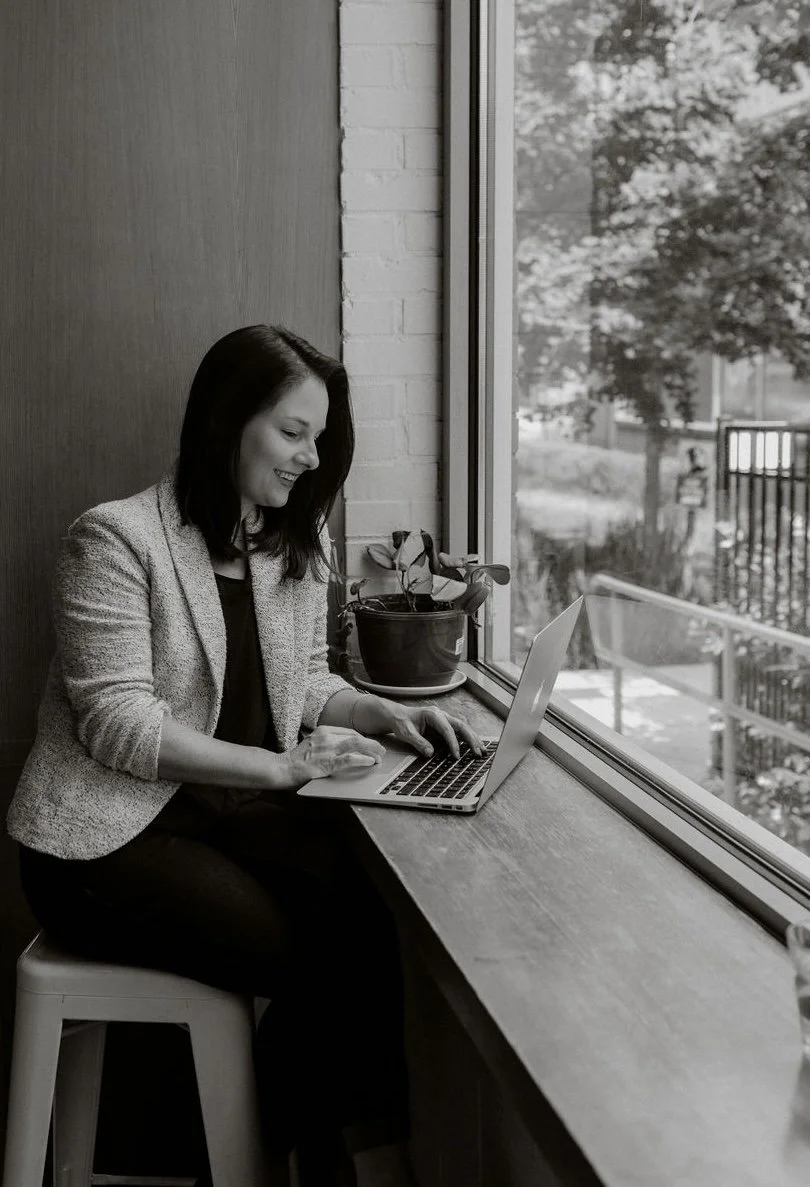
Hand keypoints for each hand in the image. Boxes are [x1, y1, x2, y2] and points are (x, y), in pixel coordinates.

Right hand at [281, 726, 385, 786]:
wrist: (284, 768)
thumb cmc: (298, 758)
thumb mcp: (313, 743)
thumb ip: (328, 742)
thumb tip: (347, 746)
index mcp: (324, 730)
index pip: (350, 732)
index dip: (364, 739)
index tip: (371, 744)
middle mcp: (327, 737)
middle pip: (356, 737)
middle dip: (371, 744)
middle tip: (381, 750)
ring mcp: (327, 750)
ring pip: (356, 745)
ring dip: (371, 750)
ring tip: (380, 756)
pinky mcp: (327, 763)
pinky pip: (349, 759)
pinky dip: (362, 759)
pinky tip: (370, 761)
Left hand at [369, 699, 483, 759]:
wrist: (397, 716)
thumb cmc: (401, 721)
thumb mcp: (406, 732)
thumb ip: (418, 742)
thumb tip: (430, 753)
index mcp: (433, 714)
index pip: (447, 729)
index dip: (453, 743)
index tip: (456, 755)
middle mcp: (441, 715)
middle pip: (461, 726)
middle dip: (471, 739)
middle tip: (478, 752)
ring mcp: (444, 720)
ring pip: (463, 728)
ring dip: (473, 739)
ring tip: (482, 750)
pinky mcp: (444, 726)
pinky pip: (458, 732)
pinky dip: (468, 739)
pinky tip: (474, 746)